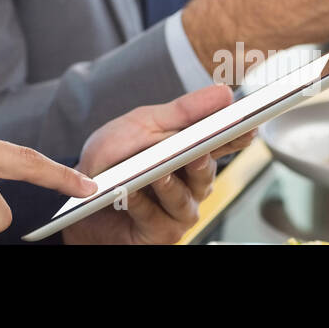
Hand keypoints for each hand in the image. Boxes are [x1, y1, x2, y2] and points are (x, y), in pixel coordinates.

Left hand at [61, 84, 253, 244]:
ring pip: (183, 198)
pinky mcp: (159, 233)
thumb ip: (183, 111)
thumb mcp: (143, 123)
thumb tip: (223, 94)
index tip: (248, 126)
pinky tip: (129, 191)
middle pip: (205, 172)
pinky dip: (140, 202)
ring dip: (169, 184)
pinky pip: (154, 217)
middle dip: (201, 161)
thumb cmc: (114, 158)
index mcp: (191, 154)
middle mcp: (191, 185)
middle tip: (199, 150)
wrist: (79, 193)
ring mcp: (178, 211)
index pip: (221, 144)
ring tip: (158, 173)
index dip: (237, 136)